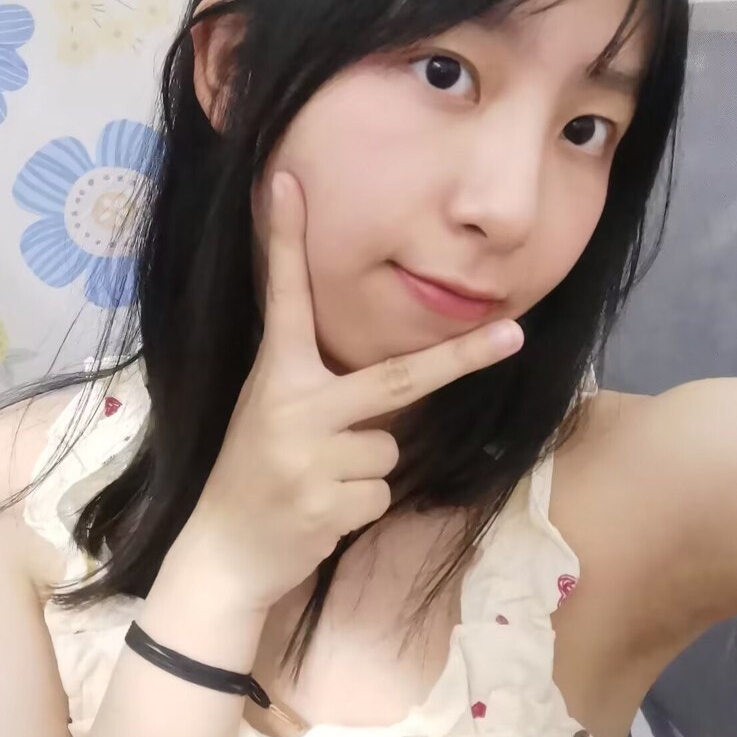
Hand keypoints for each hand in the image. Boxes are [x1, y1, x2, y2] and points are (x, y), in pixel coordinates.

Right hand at [180, 172, 523, 611]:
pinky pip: (382, 493)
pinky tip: (320, 511)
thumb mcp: (273, 414)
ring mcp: (307, 458)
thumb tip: (400, 383)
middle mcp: (289, 407)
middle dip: (460, 357)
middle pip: (397, 378)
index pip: (285, 299)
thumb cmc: (257, 473)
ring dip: (370, 469)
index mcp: (274, 376)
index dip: (285, 241)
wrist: (223, 553)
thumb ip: (322, 387)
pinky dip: (362, 505)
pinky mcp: (324, 504)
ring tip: (320, 482)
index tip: (287, 183)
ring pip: (391, 449)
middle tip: (513, 336)